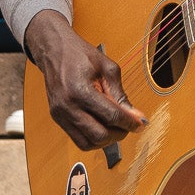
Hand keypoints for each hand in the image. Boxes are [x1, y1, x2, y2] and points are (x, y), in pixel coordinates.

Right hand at [24, 10, 145, 153]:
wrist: (54, 50)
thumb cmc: (80, 55)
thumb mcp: (107, 68)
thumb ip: (120, 94)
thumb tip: (134, 116)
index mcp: (80, 90)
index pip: (110, 116)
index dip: (129, 123)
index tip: (140, 124)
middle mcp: (67, 106)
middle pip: (99, 135)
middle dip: (119, 134)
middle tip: (129, 126)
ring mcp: (60, 115)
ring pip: (87, 143)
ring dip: (106, 140)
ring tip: (116, 128)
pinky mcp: (57, 119)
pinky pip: (78, 139)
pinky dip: (93, 138)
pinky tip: (102, 127)